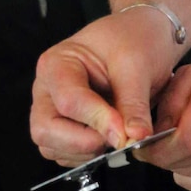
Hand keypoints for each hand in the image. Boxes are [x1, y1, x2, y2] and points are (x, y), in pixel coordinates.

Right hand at [30, 11, 179, 165]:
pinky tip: (111, 138)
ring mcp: (53, 109)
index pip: (68, 102)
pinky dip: (88, 155)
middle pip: (45, 130)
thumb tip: (134, 138)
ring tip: (119, 134)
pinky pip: (65, 154)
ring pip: (52, 147)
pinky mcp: (65, 126)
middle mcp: (48, 88)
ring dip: (87, 151)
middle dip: (83, 142)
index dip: (98, 121)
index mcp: (57, 64)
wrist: (145, 35)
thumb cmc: (136, 39)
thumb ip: (133, 104)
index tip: (126, 131)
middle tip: (119, 136)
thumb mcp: (138, 66)